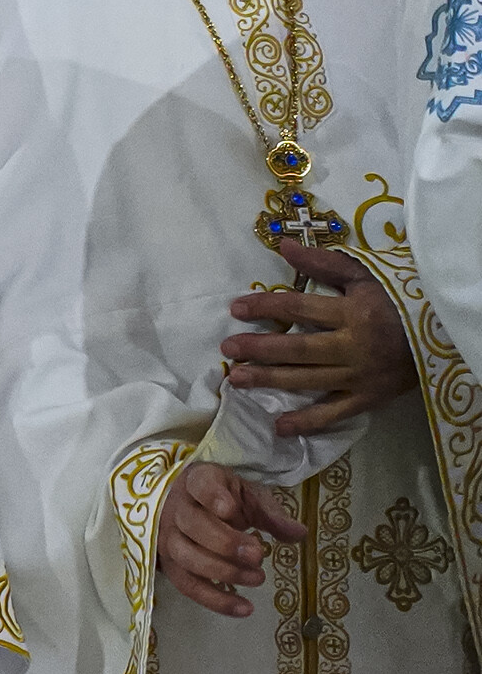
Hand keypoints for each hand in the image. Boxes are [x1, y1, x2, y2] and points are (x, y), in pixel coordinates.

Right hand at [157, 462, 308, 618]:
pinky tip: (244, 608)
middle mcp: (176, 508)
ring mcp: (168, 537)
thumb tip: (298, 534)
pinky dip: (215, 600)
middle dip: (225, 543)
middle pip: (192, 525)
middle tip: (258, 555)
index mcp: (198, 481)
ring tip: (258, 578)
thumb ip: (270, 514)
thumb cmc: (225, 499)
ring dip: (223, 571)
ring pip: (186, 557)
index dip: (211, 496)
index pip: (199, 484)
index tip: (229, 509)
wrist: (190, 508)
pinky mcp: (169, 564)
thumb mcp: (249, 497)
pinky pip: (187, 585)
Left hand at [225, 243, 419, 435]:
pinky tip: (279, 428)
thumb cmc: (400, 301)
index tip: (236, 308)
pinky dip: (307, 422)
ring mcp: (361, 376)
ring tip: (236, 379)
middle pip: (298, 349)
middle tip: (227, 347)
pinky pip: (335, 413)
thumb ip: (325, 263)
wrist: (445, 334)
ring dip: (270, 380)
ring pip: (308, 380)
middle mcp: (354, 346)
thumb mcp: (367, 277)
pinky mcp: (370, 397)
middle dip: (259, 348)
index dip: (265, 307)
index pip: (299, 309)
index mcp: (353, 313)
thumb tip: (284, 245)